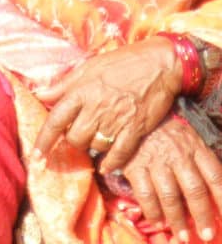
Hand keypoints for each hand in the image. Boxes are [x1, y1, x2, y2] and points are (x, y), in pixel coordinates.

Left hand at [33, 37, 180, 171]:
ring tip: (96, 135)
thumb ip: (63, 85)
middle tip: (78, 131)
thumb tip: (40, 95)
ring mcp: (117, 120)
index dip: (43, 140)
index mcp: (81, 92)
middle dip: (72, 140)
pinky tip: (106, 166)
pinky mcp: (136, 129)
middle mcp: (96, 108)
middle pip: (74, 138)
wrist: (159, 63)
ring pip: (94, 146)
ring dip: (91, 145)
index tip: (36, 155)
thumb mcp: (87, 68)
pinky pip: (119, 153)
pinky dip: (111, 162)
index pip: (55, 120)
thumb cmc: (120, 62)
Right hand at [120, 115, 221, 241]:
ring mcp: (155, 161)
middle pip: (194, 191)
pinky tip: (157, 221)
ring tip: (182, 236)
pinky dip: (152, 211)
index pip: (216, 177)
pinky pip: (145, 193)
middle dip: (202, 216)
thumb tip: (215, 190)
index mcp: (195, 147)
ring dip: (177, 220)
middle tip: (206, 235)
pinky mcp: (134, 165)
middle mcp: (177, 155)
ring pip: (170, 196)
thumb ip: (201, 160)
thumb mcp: (189, 136)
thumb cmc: (164, 128)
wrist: (130, 111)